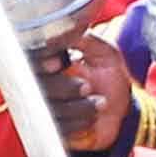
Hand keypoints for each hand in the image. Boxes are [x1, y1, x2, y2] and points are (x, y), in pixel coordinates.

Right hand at [37, 24, 134, 156]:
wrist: (123, 110)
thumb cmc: (112, 76)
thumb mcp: (104, 52)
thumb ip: (84, 39)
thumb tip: (67, 27)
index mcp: (51, 60)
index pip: (32, 57)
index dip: (41, 60)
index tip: (59, 62)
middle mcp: (43, 83)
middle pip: (36, 86)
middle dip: (63, 87)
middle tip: (87, 86)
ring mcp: (46, 108)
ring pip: (47, 109)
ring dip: (75, 107)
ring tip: (100, 103)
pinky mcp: (53, 129)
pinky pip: (55, 129)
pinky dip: (76, 123)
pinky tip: (92, 118)